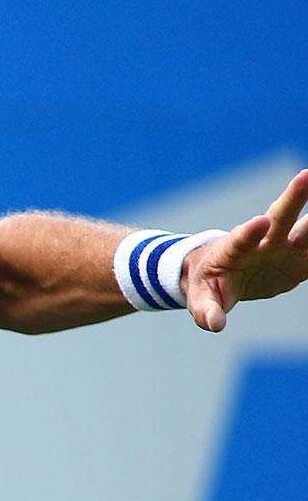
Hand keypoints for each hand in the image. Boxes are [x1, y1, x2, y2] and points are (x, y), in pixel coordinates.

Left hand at [183, 167, 307, 331]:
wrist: (222, 273)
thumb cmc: (208, 283)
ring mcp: (286, 247)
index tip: (260, 221)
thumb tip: (214, 325)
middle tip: (307, 175)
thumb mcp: (201, 300)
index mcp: (233, 249)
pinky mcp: (302, 260)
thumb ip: (206, 310)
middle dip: (294, 197)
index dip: (250, 232)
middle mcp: (264, 241)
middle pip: (281, 217)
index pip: (241, 238)